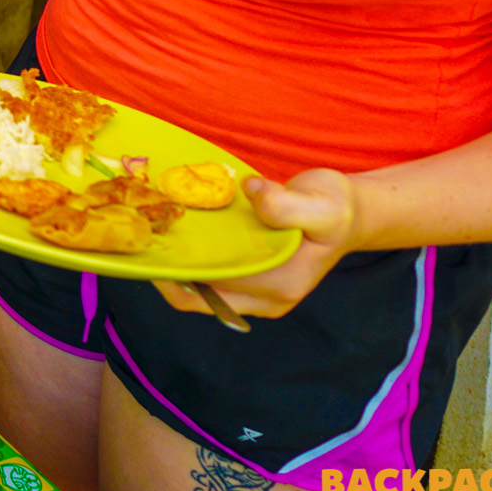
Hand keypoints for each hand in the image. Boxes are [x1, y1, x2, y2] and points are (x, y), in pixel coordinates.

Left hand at [153, 168, 359, 320]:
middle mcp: (265, 299)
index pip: (215, 291)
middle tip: (142, 238)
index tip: (152, 246)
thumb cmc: (336, 209)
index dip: (178, 273)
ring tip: (152, 236)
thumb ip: (286, 203)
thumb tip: (251, 191)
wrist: (349, 214)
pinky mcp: (251, 280)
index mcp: (279, 286)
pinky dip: (190, 263)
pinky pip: (209, 280)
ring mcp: (257, 294)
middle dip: (168, 273)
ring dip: (175, 269)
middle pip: (200, 298)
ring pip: (200, 291)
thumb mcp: (321, 202)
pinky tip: (176, 236)